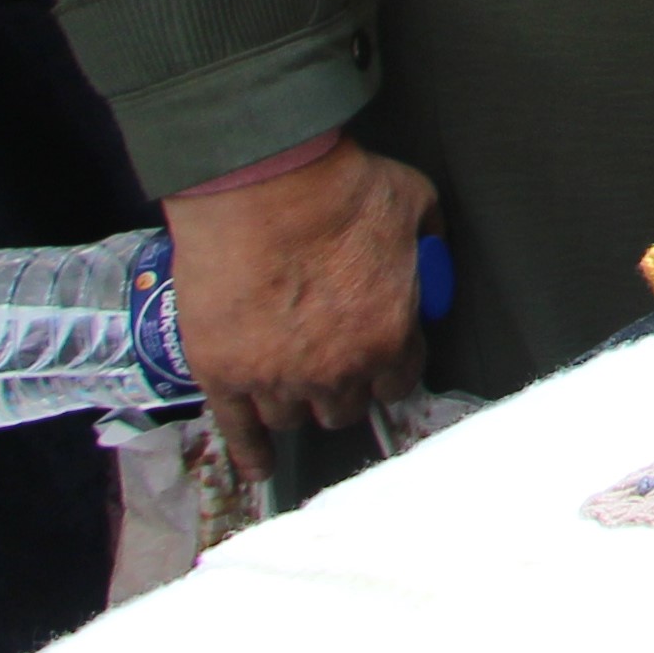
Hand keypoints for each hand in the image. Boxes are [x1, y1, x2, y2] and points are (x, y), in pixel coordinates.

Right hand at [163, 139, 432, 482]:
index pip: (398, 383)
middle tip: (332, 366)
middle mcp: (336, 370)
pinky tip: (257, 465)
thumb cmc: (341, 191)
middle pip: (344, 407)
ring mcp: (276, 378)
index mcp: (389, 337)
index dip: (389, 370)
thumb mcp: (415, 205)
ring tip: (292, 386)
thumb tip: (431, 256)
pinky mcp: (223, 375)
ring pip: (292, 417)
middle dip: (343, 388)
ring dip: (296, 402)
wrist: (264, 187)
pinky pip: (237, 431)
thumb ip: (428, 243)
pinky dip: (248, 451)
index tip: (381, 363)